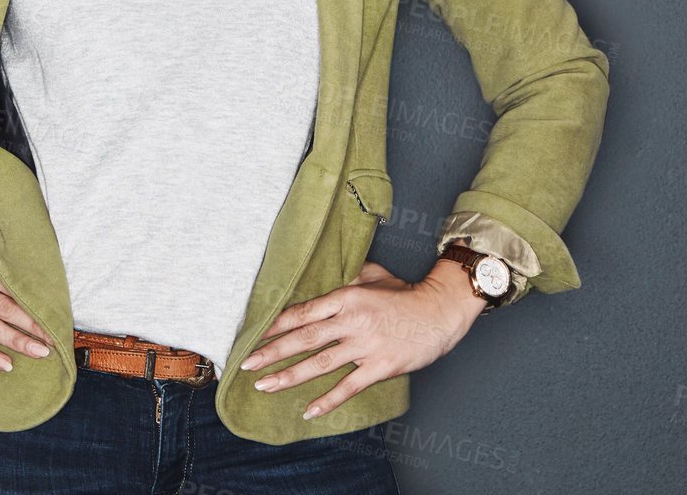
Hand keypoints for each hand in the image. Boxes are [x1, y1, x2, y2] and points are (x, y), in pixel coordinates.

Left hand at [238, 258, 487, 421]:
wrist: (440, 311)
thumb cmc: (406, 293)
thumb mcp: (374, 276)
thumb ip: (347, 278)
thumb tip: (325, 280)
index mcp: (347, 297)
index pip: (303, 312)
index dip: (276, 326)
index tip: (254, 336)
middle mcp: (352, 321)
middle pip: (304, 338)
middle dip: (271, 352)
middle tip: (246, 364)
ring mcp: (365, 345)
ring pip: (319, 363)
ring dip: (289, 376)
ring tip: (264, 386)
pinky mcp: (380, 366)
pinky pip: (349, 386)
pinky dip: (328, 400)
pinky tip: (309, 410)